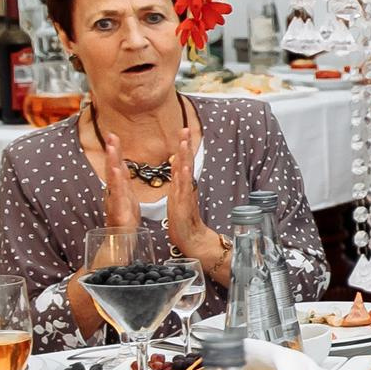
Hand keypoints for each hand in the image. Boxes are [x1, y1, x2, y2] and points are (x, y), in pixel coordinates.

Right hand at [97, 130, 140, 231]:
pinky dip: (118, 186)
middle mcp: (114, 193)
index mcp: (119, 189)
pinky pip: (118, 198)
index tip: (113, 135)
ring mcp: (115, 203)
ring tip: (112, 149)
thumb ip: (122, 182)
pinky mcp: (119, 213)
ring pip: (113, 181)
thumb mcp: (127, 197)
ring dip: (112, 164)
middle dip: (111, 152)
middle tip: (111, 135)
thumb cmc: (125, 220)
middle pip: (112, 169)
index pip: (116, 166)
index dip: (115, 151)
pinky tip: (117, 174)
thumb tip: (119, 166)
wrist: (121, 242)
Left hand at [163, 124, 212, 256]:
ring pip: (185, 172)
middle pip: (186, 162)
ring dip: (185, 157)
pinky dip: (184, 177)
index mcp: (182, 186)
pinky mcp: (182, 204)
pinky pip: (184, 188)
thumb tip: (179, 171)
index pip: (182, 162)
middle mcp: (185, 188)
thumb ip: (179, 185)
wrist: (192, 240)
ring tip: (184, 142)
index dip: (182, 147)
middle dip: (185, 145)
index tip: (182, 132)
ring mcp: (185, 195)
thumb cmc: (183, 223)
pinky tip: (184, 167)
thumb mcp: (178, 200)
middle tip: (185, 129)